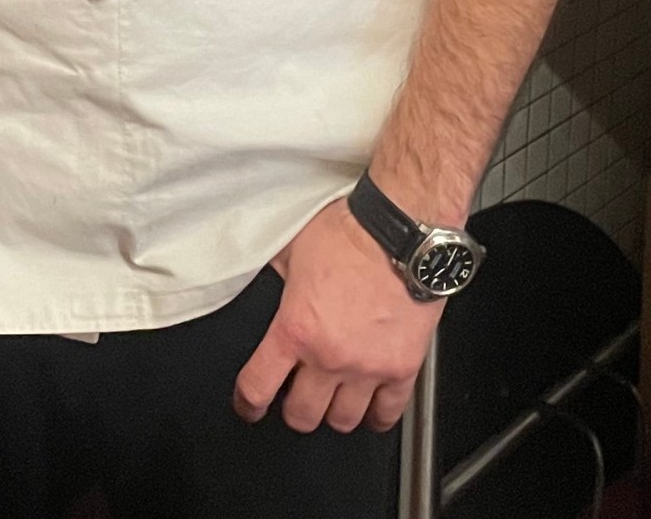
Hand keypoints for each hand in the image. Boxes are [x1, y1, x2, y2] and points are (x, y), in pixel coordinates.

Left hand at [232, 199, 441, 432]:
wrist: (402, 228)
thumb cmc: (351, 232)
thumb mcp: (291, 248)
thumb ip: (273, 276)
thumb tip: (258, 280)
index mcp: (295, 329)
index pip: (257, 388)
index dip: (247, 404)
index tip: (248, 406)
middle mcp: (329, 356)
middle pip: (301, 415)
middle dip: (294, 409)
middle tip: (295, 397)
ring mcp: (368, 367)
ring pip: (343, 421)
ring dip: (334, 413)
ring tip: (333, 400)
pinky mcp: (403, 366)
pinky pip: (389, 412)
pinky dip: (378, 416)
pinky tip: (371, 408)